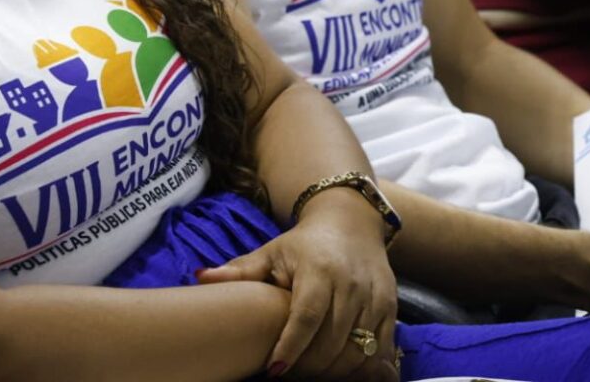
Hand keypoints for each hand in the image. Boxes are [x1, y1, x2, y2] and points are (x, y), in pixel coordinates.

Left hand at [197, 191, 397, 380]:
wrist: (352, 222)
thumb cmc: (304, 244)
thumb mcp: (271, 252)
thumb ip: (238, 270)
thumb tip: (199, 277)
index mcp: (319, 270)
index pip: (307, 316)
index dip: (291, 347)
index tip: (273, 370)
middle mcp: (350, 284)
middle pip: (332, 341)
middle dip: (307, 367)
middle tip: (286, 374)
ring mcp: (374, 297)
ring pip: (357, 351)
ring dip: (332, 371)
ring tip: (308, 371)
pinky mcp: (390, 308)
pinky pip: (379, 349)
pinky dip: (359, 367)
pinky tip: (337, 369)